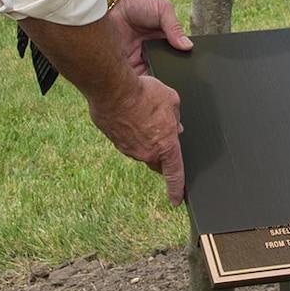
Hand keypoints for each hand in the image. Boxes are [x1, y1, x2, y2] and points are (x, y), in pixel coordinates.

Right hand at [88, 73, 186, 203]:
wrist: (112, 90)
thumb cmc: (144, 94)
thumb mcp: (171, 100)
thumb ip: (176, 117)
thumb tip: (175, 125)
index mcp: (166, 146)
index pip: (175, 174)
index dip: (176, 189)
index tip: (176, 200)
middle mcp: (146, 153)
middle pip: (157, 161)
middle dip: (162, 155)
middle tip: (164, 137)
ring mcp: (128, 149)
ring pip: (141, 149)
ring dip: (145, 139)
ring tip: (144, 115)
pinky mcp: (114, 141)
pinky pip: (127, 140)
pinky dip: (130, 132)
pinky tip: (130, 114)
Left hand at [107, 0, 191, 75]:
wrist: (111, 1)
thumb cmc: (136, 0)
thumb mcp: (163, 9)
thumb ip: (175, 27)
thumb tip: (188, 46)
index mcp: (164, 39)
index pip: (176, 56)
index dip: (180, 63)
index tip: (184, 71)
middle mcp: (152, 51)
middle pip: (164, 69)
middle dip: (167, 74)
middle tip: (169, 78)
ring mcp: (138, 58)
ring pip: (150, 76)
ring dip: (153, 79)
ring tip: (157, 80)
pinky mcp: (125, 63)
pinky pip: (134, 78)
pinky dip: (138, 81)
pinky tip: (143, 80)